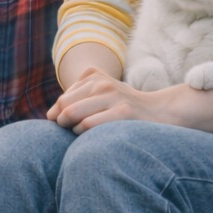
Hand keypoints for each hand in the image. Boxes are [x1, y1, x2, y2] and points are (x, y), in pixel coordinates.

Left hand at [47, 67, 187, 133]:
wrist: (162, 113)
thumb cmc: (125, 109)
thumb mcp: (102, 95)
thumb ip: (77, 99)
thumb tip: (50, 115)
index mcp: (93, 75)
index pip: (62, 100)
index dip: (59, 117)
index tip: (68, 127)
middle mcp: (101, 83)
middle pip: (64, 106)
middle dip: (63, 123)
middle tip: (75, 133)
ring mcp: (112, 96)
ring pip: (72, 115)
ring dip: (74, 131)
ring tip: (88, 134)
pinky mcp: (122, 112)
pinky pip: (87, 125)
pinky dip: (85, 135)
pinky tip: (96, 137)